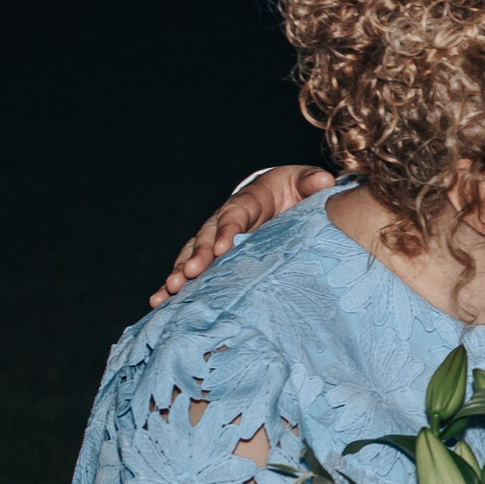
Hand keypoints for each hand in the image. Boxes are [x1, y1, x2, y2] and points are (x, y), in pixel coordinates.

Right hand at [150, 165, 333, 306]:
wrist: (279, 195)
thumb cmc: (292, 190)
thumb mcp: (304, 182)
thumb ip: (312, 182)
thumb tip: (324, 181)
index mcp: (247, 201)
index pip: (235, 214)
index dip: (228, 229)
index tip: (223, 247)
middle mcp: (223, 220)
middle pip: (207, 237)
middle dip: (198, 256)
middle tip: (189, 273)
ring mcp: (214, 239)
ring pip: (192, 254)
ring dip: (179, 272)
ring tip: (169, 290)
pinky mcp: (211, 257)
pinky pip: (190, 270)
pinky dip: (174, 285)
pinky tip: (159, 302)